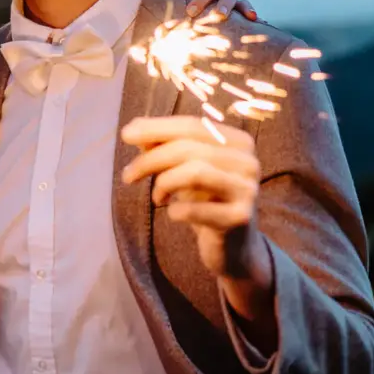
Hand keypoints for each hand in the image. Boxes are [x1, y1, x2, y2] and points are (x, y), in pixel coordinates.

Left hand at [120, 115, 268, 282]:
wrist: (234, 247)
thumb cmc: (206, 201)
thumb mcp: (185, 170)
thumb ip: (164, 147)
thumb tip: (133, 129)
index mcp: (238, 142)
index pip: (192, 126)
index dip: (156, 128)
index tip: (126, 135)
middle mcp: (248, 162)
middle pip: (190, 148)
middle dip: (151, 159)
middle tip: (128, 175)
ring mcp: (247, 190)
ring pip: (195, 172)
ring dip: (163, 183)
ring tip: (156, 197)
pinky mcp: (240, 218)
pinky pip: (196, 209)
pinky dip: (175, 210)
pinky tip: (172, 213)